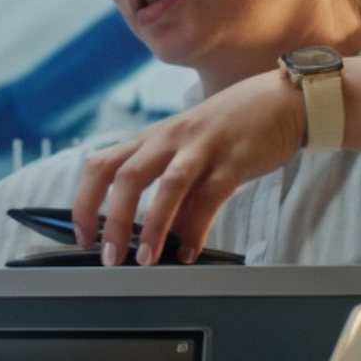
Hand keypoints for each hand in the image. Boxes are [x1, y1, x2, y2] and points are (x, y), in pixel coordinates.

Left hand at [72, 71, 304, 264]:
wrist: (279, 100)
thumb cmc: (225, 130)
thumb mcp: (185, 152)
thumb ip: (167, 189)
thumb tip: (149, 236)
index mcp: (150, 140)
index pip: (101, 166)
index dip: (84, 201)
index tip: (82, 235)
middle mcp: (168, 140)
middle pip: (126, 177)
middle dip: (112, 221)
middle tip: (109, 256)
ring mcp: (201, 148)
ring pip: (168, 186)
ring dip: (152, 226)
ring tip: (146, 259)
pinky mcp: (234, 160)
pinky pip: (210, 197)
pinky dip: (196, 229)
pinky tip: (189, 252)